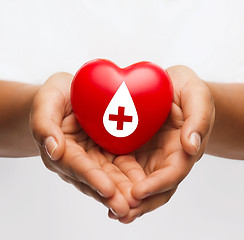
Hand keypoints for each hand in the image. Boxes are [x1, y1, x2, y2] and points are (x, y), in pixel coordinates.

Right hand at [30, 72, 144, 216]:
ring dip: (123, 191)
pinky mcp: (106, 152)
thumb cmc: (55, 97)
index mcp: (61, 150)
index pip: (77, 166)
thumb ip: (45, 124)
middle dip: (111, 194)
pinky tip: (145, 184)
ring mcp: (93, 157)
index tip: (107, 190)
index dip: (92, 178)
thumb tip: (53, 149)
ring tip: (138, 203)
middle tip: (127, 208)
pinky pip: (119, 165)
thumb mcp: (46, 102)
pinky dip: (130, 176)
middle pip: (95, 178)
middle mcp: (78, 159)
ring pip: (109, 177)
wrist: (69, 94)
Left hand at [108, 65, 214, 222]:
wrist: (170, 87)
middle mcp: (165, 158)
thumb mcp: (196, 96)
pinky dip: (115, 181)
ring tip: (109, 209)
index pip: (172, 174)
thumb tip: (192, 146)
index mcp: (183, 149)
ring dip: (125, 197)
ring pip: (138, 183)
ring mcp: (148, 156)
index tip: (138, 193)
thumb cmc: (186, 90)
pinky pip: (124, 168)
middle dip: (139, 203)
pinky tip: (101, 186)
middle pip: (155, 188)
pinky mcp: (133, 150)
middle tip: (119, 212)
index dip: (157, 185)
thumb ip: (198, 118)